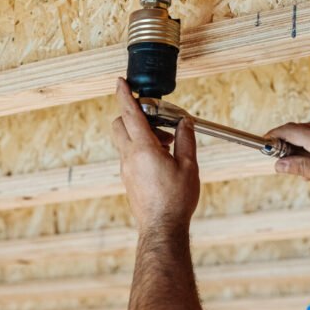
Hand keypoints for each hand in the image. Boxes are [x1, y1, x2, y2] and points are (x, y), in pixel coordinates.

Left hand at [112, 79, 200, 231]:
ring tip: (167, 145)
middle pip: (120, 124)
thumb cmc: (176, 199)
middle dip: (134, 115)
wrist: (162, 228)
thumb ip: (186, 140)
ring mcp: (126, 169)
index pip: (130, 114)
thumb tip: (184, 122)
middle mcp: (129, 157)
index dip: (124, 94)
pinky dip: (141, 148)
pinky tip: (161, 159)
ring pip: (125, 140)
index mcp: (144, 149)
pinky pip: (129, 155)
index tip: (120, 81)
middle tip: (158, 121)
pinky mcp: (128, 179)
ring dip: (142, 134)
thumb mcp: (189, 166)